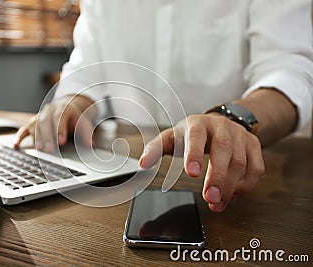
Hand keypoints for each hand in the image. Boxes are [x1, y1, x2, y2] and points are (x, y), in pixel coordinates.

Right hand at [13, 95, 94, 151]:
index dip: (60, 129)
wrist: (67, 106)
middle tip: (50, 149)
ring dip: (36, 137)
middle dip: (47, 136)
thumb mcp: (83, 122)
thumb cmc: (75, 117)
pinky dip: (19, 137)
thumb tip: (90, 144)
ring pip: (35, 124)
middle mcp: (50, 110)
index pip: (60, 117)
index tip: (62, 141)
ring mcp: (40, 116)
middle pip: (46, 121)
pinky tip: (16, 145)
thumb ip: (86, 132)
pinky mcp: (33, 122)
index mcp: (63, 108)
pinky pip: (24, 128)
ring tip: (39, 149)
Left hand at [139, 114, 264, 211]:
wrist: (217, 123)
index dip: (194, 154)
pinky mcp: (253, 144)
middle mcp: (220, 127)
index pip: (196, 136)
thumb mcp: (172, 138)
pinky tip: (233, 195)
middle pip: (223, 150)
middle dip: (217, 176)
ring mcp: (239, 135)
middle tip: (209, 197)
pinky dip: (247, 185)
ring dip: (230, 186)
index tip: (191, 173)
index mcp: (197, 124)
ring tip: (217, 203)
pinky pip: (256, 167)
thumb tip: (142, 163)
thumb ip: (156, 149)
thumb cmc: (191, 135)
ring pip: (240, 161)